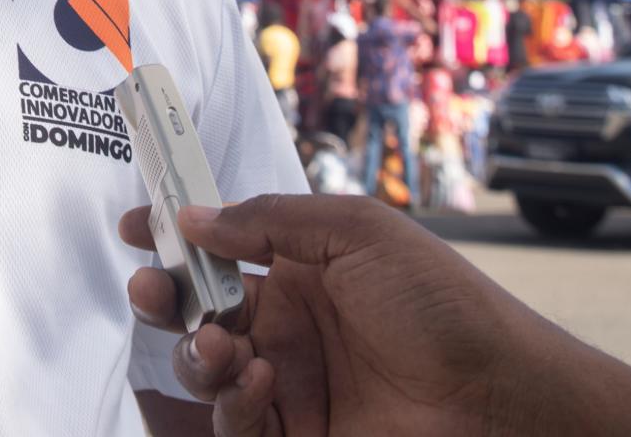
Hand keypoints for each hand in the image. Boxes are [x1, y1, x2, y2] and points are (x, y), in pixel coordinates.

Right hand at [121, 195, 528, 435]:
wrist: (495, 395)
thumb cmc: (441, 303)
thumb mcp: (359, 231)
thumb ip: (271, 219)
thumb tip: (194, 216)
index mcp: (299, 271)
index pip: (220, 249)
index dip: (173, 238)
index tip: (134, 228)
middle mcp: (287, 327)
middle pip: (197, 310)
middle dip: (163, 298)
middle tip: (151, 291)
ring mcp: (290, 384)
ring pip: (205, 369)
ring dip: (196, 352)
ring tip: (219, 343)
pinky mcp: (295, 436)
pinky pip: (235, 422)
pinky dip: (234, 401)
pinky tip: (262, 379)